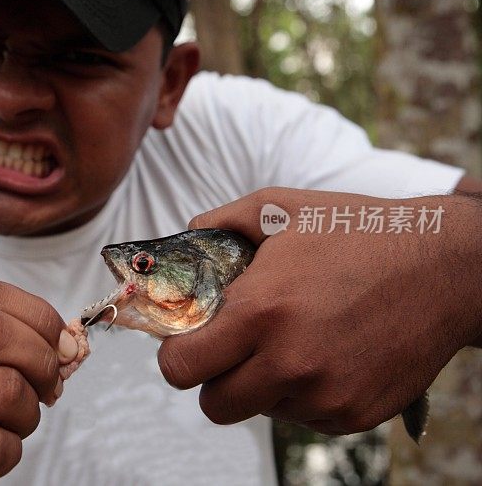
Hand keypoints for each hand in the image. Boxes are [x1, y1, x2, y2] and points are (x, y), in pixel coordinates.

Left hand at [157, 187, 481, 434]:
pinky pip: (304, 416)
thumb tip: (187, 234)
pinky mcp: (355, 415)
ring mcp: (325, 396)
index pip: (181, 368)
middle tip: (235, 347)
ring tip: (293, 338)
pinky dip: (304, 392)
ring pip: (261, 409)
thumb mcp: (280, 209)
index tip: (191, 341)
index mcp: (261, 312)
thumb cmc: (358, 232)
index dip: (179, 355)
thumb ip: (221, 222)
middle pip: (215, 405)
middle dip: (215, 378)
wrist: (445, 268)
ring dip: (263, 383)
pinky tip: (326, 352)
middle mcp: (290, 363)